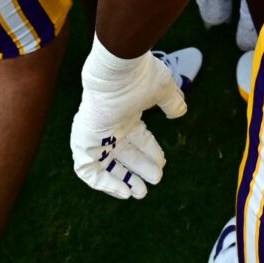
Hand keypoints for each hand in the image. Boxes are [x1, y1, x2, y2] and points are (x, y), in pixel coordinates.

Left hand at [69, 42, 187, 199]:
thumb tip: (180, 112)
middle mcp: (109, 126)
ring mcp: (95, 134)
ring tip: (139, 193)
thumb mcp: (162, 90)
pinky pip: (87, 169)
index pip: (137, 139)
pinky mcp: (83, 142)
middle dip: (139, 170)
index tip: (163, 163)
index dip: (150, 152)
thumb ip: (171, 102)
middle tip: (155, 181)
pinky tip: (121, 190)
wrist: (117, 70)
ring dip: (122, 179)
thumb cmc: (139, 77)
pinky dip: (103, 183)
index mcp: (125, 114)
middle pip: (123, 154)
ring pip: (106, 165)